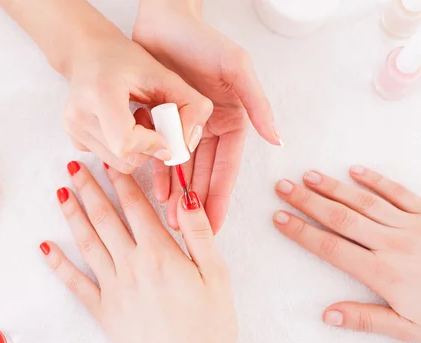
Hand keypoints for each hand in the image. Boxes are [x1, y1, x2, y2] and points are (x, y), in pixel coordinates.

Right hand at [0, 0, 211, 173]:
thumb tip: (187, 145)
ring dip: (137, 150)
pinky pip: (108, 160)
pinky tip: (123, 125)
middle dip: (148, 148)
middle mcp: (79, 113)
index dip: (152, 144)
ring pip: (119, 164)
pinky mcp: (72, 138)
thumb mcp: (164, 75)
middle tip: (152, 121)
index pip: (126, 142)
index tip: (165, 133)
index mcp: (100, 92)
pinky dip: (123, 149)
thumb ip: (190, 105)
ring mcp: (72, 128)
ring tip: (137, 122)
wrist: (87, 53)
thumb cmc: (126, 61)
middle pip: (125, 158)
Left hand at [40, 161, 236, 342]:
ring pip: (87, 243)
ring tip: (60, 191)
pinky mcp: (104, 311)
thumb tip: (186, 197)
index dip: (120, 179)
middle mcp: (131, 265)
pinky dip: (58, 264)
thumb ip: (199, 234)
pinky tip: (45, 247)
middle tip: (72, 164)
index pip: (135, 206)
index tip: (108, 158)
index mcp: (160, 254)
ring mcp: (113, 288)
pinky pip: (75, 283)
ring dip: (72, 214)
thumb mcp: (217, 276)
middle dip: (88, 188)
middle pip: (105, 218)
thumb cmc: (210, 327)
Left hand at [133, 3, 278, 232]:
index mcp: (231, 122)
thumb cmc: (204, 41)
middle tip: (188, 233)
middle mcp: (208, 129)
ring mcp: (183, 128)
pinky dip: (157, 173)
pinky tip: (154, 192)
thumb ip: (257, 105)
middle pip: (203, 175)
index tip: (216, 226)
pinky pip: (158, 153)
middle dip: (196, 203)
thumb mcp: (237, 69)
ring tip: (170, 220)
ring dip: (177, 194)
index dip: (221, 198)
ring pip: (181, 169)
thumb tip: (278, 140)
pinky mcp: (159, 122)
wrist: (164, 20)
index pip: (227, 169)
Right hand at [274, 166, 420, 341]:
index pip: (331, 247)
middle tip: (282, 187)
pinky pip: (399, 193)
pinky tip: (354, 170)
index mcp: (383, 272)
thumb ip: (367, 320)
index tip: (278, 218)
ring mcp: (411, 225)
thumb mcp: (410, 328)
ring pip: (365, 202)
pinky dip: (376, 180)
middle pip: (341, 218)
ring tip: (308, 176)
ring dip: (333, 188)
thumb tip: (327, 315)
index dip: (302, 232)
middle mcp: (392, 243)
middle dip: (308, 201)